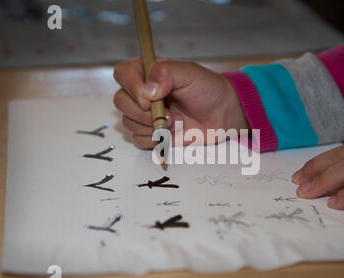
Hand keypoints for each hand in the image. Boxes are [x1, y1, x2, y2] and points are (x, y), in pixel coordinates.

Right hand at [113, 58, 247, 148]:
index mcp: (147, 72)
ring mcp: (144, 114)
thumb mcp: (190, 73)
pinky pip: (138, 140)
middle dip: (143, 113)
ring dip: (152, 126)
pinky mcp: (151, 133)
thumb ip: (166, 73)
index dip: (131, 87)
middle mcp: (141, 92)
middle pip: (120, 101)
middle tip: (169, 114)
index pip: (122, 74)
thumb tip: (147, 90)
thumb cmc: (208, 89)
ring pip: (128, 123)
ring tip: (175, 121)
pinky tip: (172, 132)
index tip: (150, 99)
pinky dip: (155, 139)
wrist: (222, 114)